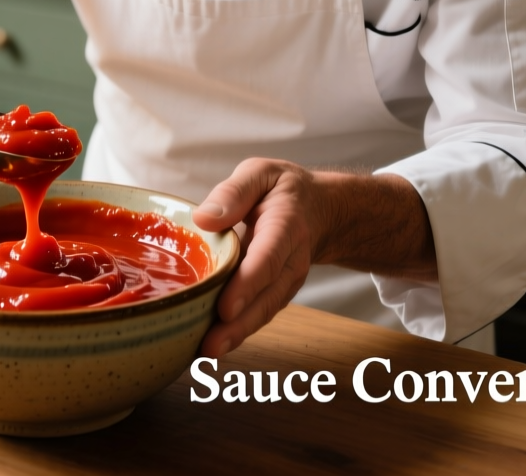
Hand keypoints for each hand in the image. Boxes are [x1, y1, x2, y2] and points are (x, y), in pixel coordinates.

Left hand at [192, 159, 434, 359]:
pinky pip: (259, 314)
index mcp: (285, 225)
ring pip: (264, 311)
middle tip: (210, 345)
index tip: (226, 308)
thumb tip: (202, 218)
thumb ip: (233, 192)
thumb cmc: (282, 190)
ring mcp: (286, 281)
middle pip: (267, 296)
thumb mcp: (260, 173)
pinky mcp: (277, 293)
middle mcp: (290, 259)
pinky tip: (214, 345)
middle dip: (240, 323)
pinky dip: (239, 332)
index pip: (267, 258)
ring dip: (238, 335)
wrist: (322, 212)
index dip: (248, 284)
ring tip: (207, 352)